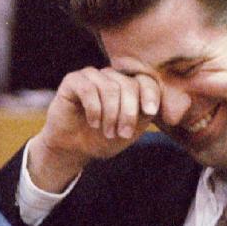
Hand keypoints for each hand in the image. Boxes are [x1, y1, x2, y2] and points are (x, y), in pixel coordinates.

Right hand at [27, 67, 159, 191]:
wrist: (73, 149)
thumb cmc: (102, 139)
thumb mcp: (129, 131)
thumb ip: (143, 116)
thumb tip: (154, 106)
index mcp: (127, 85)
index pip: (145, 80)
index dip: (150, 94)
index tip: (150, 111)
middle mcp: (110, 76)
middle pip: (129, 85)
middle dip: (128, 113)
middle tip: (122, 133)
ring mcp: (91, 76)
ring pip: (110, 88)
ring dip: (111, 114)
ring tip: (107, 132)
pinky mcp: (72, 81)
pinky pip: (88, 89)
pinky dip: (94, 109)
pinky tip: (94, 123)